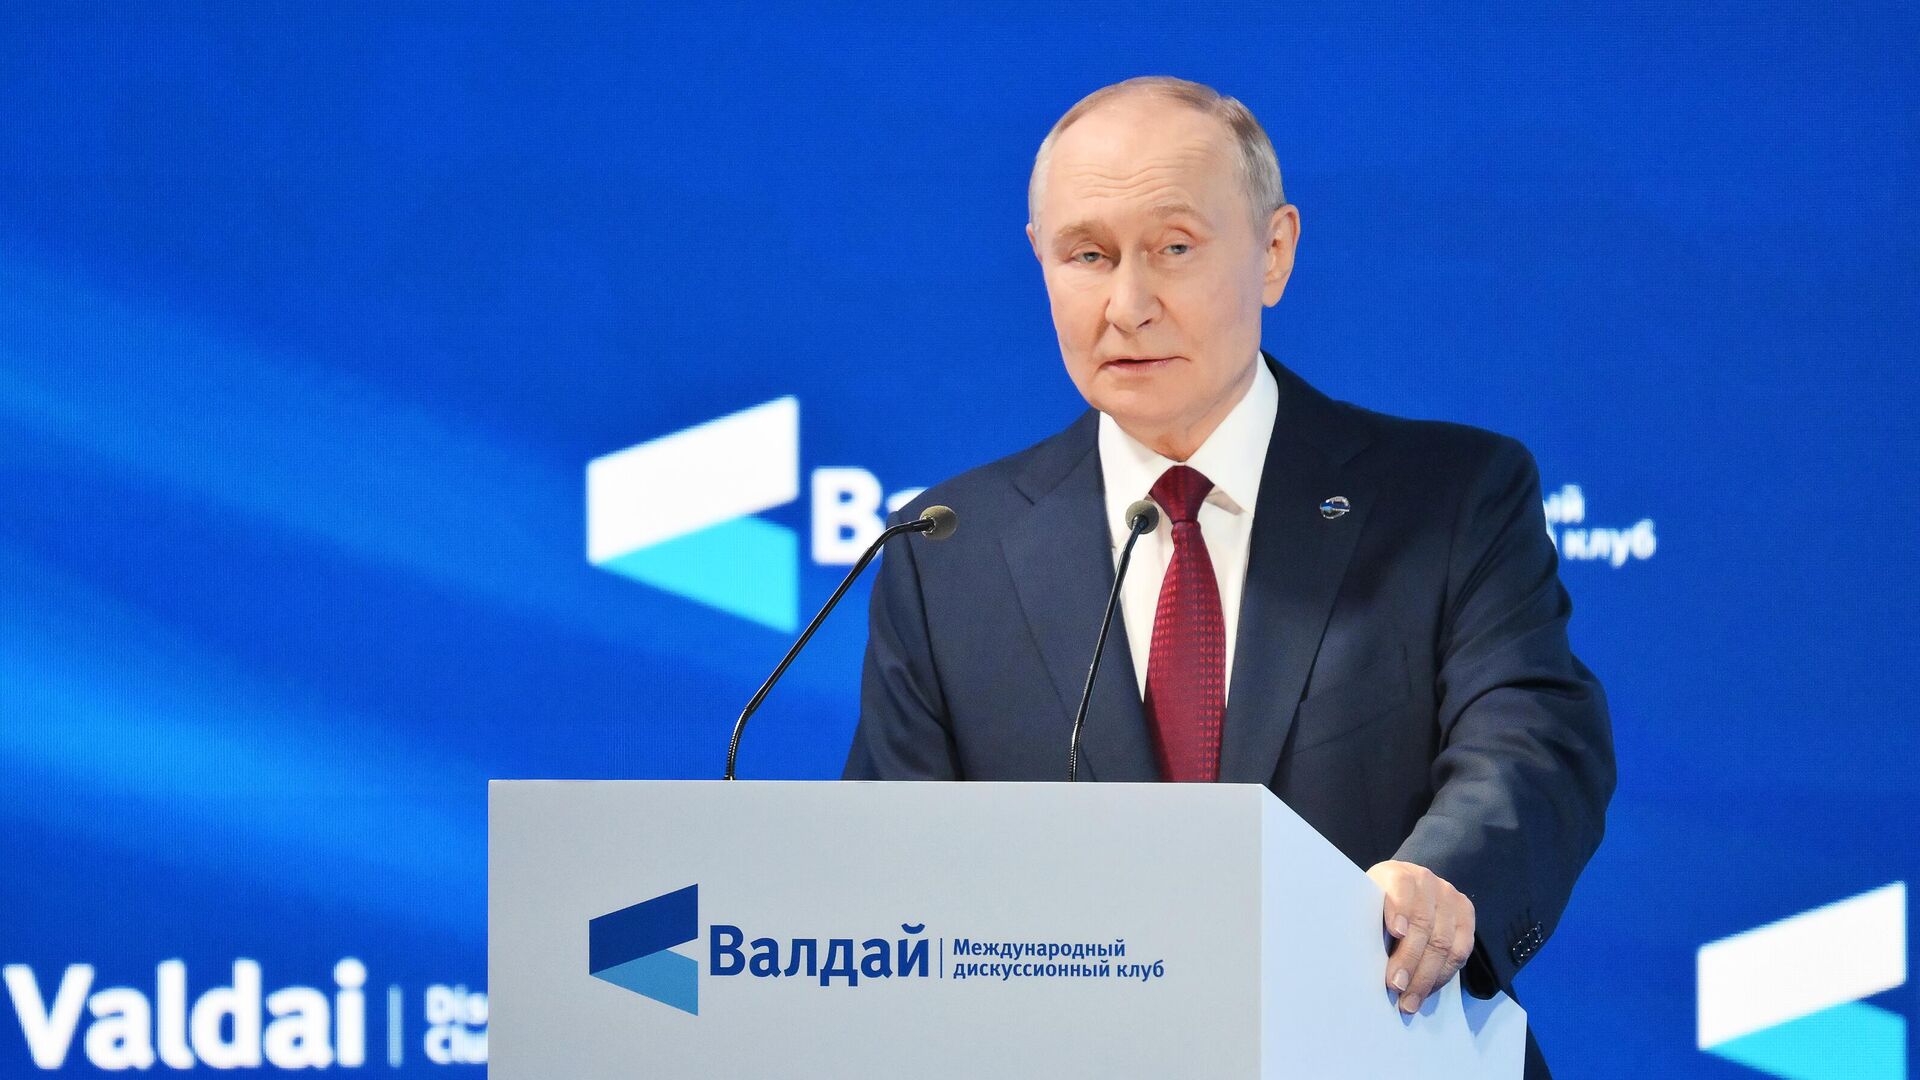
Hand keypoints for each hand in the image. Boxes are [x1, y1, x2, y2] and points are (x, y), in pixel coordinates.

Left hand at [1366, 860, 1474, 1013]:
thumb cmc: (1378, 904)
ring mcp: (1450, 897)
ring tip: (1410, 1000)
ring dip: (1426, 977)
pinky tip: (1428, 990)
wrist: (1406, 889)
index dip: (1400, 910)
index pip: (1401, 889)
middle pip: (1424, 924)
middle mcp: (1427, 881)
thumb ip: (1369, 920)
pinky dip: (1443, 975)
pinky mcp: (1466, 915)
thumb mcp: (1367, 903)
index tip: (1395, 933)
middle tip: (1396, 986)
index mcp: (1397, 874)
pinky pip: (1461, 951)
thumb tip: (1359, 959)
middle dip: (1410, 960)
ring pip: (1445, 942)